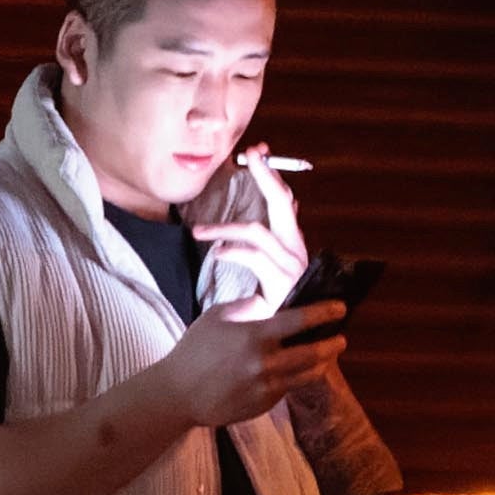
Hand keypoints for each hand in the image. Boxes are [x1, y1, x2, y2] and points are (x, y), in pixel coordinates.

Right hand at [120, 299, 357, 442]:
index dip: (325, 312)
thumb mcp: (217, 317)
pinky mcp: (264, 405)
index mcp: (254, 336)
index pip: (300, 321)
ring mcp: (266, 387)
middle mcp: (265, 363)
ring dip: (322, 363)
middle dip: (333, 344)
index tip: (341, 308)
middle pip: (314, 353)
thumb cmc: (194, 350)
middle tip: (341, 338)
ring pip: (308, 375)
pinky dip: (296, 378)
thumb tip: (271, 302)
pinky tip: (298, 370)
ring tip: (327, 355)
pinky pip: (288, 388)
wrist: (177, 394)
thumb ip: (248, 306)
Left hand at [191, 151, 308, 321]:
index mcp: (292, 243)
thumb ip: (267, 246)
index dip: (270, 175)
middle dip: (265, 177)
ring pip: (257, 232)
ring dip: (226, 228)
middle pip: (281, 204)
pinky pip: (254, 258)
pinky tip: (219, 253)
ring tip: (198, 232)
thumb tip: (267, 218)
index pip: (284, 200)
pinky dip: (233, 252)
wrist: (294, 342)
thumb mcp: (271, 272)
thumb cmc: (277, 305)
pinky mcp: (281, 285)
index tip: (255, 152)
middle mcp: (296, 250)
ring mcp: (291, 267)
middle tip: (248, 155)